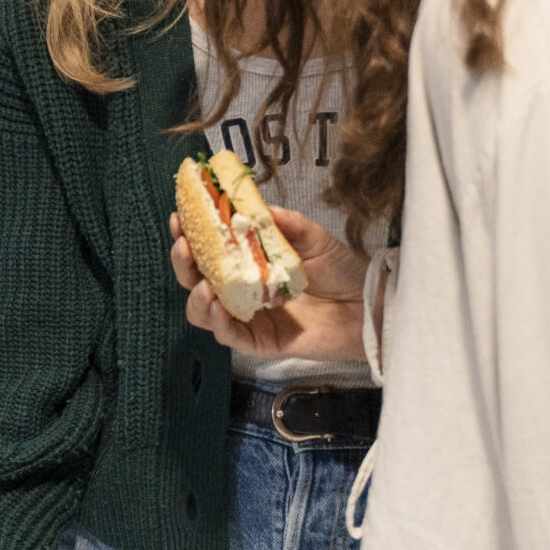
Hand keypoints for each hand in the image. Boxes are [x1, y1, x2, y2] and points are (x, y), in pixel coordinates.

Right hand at [169, 205, 366, 362]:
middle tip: (183, 245)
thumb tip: (256, 207)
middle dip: (183, 263)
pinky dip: (217, 322)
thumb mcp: (313, 238)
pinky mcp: (261, 342)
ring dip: (195, 297)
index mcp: (249, 263)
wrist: (370, 306)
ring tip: (200, 286)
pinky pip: (229, 336)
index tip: (180, 218)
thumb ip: (285, 223)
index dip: (190, 234)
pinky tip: (214, 306)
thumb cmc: (342, 271)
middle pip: (197, 280)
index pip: (209, 250)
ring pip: (204, 312)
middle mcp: (242, 291)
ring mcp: (249, 318)